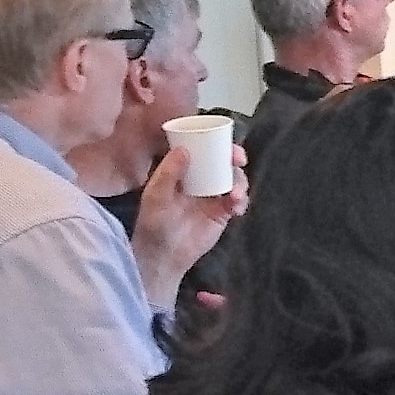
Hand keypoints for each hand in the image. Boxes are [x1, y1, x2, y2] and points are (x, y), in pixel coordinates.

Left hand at [132, 143, 244, 307]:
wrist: (164, 255)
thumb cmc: (153, 223)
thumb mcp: (155, 196)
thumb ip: (168, 173)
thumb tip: (184, 149)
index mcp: (182, 170)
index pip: (201, 149)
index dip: (214, 141)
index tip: (222, 139)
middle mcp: (200, 179)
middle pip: (222, 161)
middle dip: (234, 157)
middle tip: (238, 159)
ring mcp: (213, 195)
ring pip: (234, 179)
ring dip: (240, 182)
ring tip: (235, 195)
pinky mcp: (223, 212)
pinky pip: (238, 202)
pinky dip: (241, 201)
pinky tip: (237, 207)